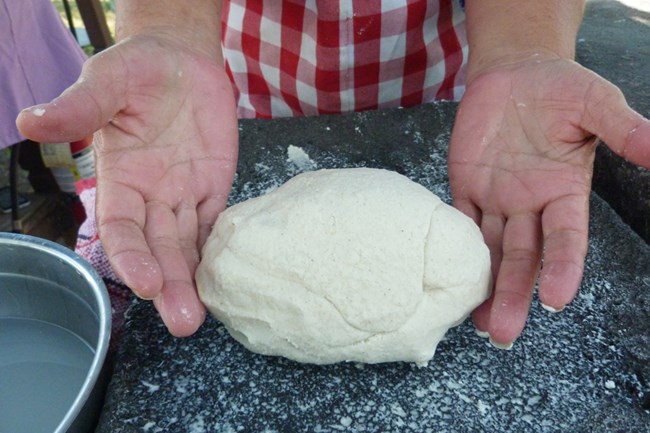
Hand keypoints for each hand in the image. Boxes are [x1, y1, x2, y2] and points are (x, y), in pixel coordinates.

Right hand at [17, 34, 238, 336]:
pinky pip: (217, 225)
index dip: (131, 256)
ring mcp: (184, 194)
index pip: (122, 228)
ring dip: (193, 280)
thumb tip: (30, 121)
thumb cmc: (137, 69)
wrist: (181, 60)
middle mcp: (151, 196)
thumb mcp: (107, 83)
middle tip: (183, 322)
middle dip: (169, 285)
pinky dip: (221, 251)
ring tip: (199, 317)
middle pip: (159, 248)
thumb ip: (79, 107)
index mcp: (120, 179)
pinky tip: (227, 279)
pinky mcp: (214, 187)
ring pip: (188, 245)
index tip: (145, 283)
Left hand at [448, 56, 649, 347]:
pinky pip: (460, 221)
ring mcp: (497, 199)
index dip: (562, 268)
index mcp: (564, 192)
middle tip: (503, 333)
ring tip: (478, 325)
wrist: (516, 72)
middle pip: (521, 258)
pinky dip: (455, 248)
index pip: (564, 239)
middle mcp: (531, 205)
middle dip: (514, 294)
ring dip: (484, 286)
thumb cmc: (562, 88)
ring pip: (489, 250)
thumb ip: (623, 129)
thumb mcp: (596, 103)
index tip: (556, 300)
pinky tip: (450, 278)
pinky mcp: (466, 187)